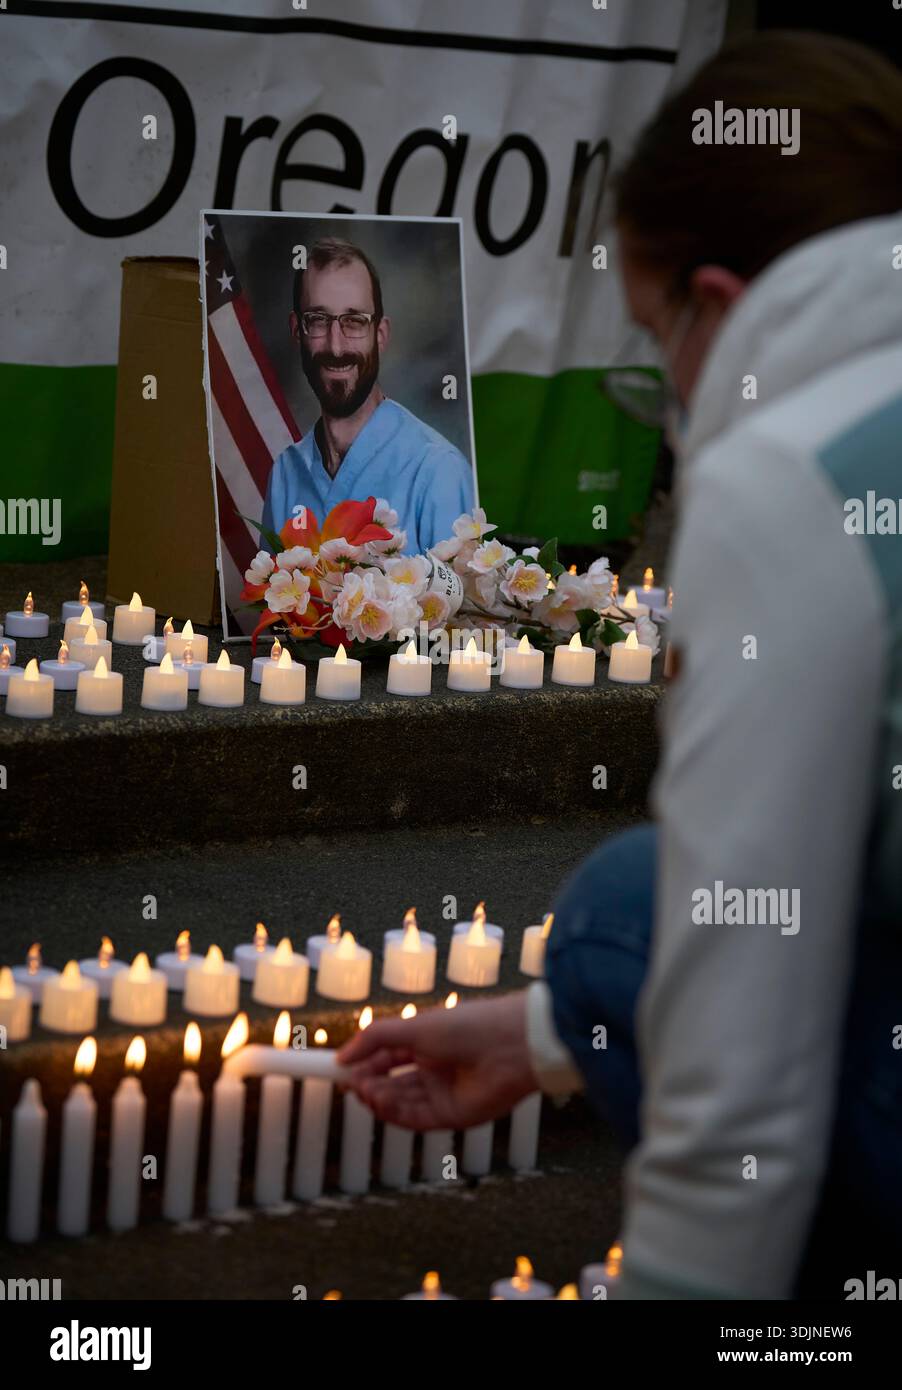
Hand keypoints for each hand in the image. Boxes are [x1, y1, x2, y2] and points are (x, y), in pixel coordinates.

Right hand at [337, 992, 536, 1129]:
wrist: (512, 1045)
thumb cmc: (469, 1026)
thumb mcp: (414, 1026)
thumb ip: (375, 1039)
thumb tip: (341, 1057)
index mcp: (428, 1044)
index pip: (386, 1058)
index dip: (362, 1064)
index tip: (337, 1067)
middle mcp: (434, 1070)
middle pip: (390, 1083)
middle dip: (366, 1083)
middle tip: (347, 1081)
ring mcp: (443, 1094)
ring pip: (399, 1103)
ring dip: (376, 1097)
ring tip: (362, 1088)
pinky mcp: (451, 1117)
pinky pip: (414, 1119)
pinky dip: (393, 1112)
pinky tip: (379, 1099)